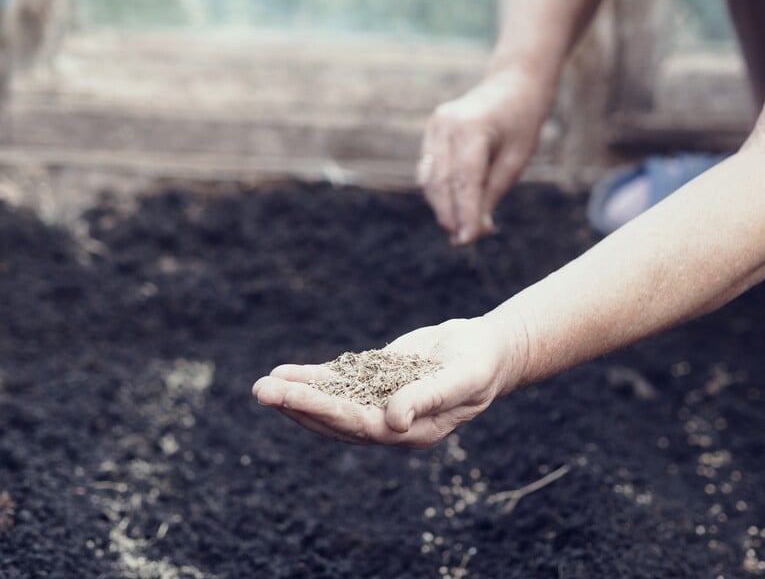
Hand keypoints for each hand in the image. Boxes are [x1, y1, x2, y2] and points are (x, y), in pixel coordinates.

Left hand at [252, 316, 523, 447]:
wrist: (486, 351)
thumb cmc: (480, 364)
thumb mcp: (463, 378)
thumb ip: (429, 398)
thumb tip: (393, 421)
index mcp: (412, 431)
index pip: (360, 425)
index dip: (325, 411)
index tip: (292, 398)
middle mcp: (390, 424)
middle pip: (336, 419)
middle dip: (298, 405)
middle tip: (260, 392)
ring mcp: (380, 404)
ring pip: (331, 404)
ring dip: (296, 396)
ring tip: (261, 386)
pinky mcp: (375, 383)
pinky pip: (338, 384)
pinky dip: (311, 379)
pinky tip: (285, 372)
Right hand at [418, 67, 547, 245]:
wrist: (512, 84)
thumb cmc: (521, 122)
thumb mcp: (516, 160)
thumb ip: (493, 193)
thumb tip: (476, 229)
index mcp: (471, 128)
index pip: (463, 181)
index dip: (464, 214)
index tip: (468, 241)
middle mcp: (445, 126)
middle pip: (441, 183)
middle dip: (450, 216)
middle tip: (464, 241)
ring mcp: (434, 127)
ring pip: (430, 180)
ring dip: (443, 208)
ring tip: (461, 230)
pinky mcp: (431, 133)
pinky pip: (430, 171)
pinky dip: (440, 193)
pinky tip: (455, 209)